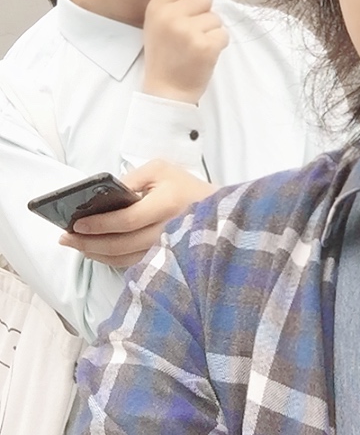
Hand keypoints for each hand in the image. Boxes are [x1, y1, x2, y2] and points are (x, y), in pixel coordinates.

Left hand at [58, 160, 215, 266]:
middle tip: (66, 238)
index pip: (127, 220)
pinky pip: (132, 264)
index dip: (100, 224)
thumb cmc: (186, 188)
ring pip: (124, 259)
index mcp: (167, 205)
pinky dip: (110, 259)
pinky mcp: (164, 261)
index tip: (76, 224)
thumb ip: (132, 179)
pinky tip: (96, 251)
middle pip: (121, 245)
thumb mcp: (161, 170)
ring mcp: (167, 251)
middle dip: (89, 242)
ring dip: (96, 254)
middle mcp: (168, 232)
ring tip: (76, 245)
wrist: (218, 215)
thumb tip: (102, 195)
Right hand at [142, 0, 228, 102]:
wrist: (167, 90)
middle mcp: (171, 16)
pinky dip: (218, 44)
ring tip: (194, 46)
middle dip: (203, 13)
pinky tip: (203, 54)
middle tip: (190, 33)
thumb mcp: (157, 22)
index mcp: (157, 7)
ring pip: (216, 17)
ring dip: (211, 31)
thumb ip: (173, 0)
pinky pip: (224, 34)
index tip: (187, 9)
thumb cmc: (166, 54)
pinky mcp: (206, 47)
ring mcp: (189, 31)